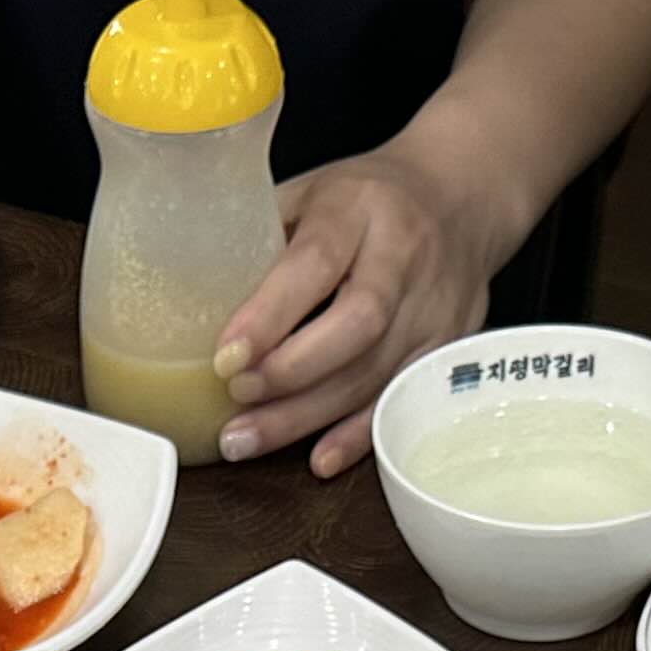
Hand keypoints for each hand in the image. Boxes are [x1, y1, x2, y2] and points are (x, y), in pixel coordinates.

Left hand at [214, 141, 521, 475]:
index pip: (317, 261)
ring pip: (376, 371)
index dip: (271, 314)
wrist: (463, 195)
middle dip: (291, 371)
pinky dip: (359, 435)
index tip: (226, 355)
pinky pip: (402, 399)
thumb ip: (262, 238)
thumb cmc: (369, 199)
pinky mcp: (450, 345)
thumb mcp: (311, 191)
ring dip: (308, 415)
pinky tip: (319, 459)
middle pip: (358, 325)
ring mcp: (436, 305)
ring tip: (248, 439)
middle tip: (237, 398)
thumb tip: (187, 296)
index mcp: (361, 206)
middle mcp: (406, 256)